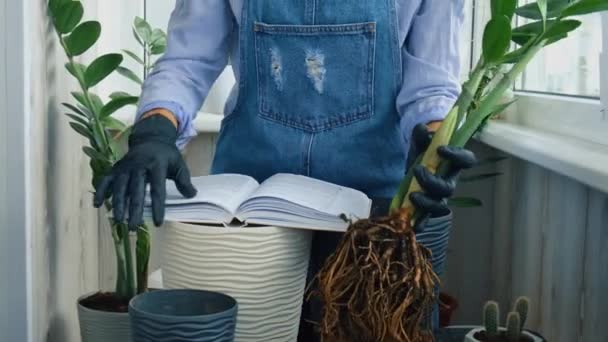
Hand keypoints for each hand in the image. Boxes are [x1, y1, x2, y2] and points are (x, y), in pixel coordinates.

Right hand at [93, 114, 196, 228]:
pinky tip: (97, 205)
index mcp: (157, 165)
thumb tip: (192, 195)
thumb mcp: (179, 164)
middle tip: (134, 227)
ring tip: (119, 221)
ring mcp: (125, 167)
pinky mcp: (116, 168)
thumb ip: (184, 180)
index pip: (157, 190)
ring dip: (118, 204)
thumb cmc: (166, 155)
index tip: (158, 223)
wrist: (151, 138)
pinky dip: (100, 191)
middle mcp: (139, 166)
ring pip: (119, 187)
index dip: (158, 207)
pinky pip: (106, 180)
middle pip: (135, 191)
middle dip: (134, 210)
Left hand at [407, 123, 476, 218]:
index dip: (458, 156)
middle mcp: (449, 182)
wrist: (413, 167)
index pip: (467, 160)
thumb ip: (421, 135)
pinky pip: (427, 218)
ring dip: (427, 203)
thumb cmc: (422, 153)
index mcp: (453, 164)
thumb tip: (422, 129)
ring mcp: (438, 197)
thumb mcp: (420, 143)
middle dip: (433, 182)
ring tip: (412, 195)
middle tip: (417, 169)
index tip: (441, 149)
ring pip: (439, 206)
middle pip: (449, 188)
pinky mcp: (427, 207)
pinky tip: (414, 225)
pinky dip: (421, 222)